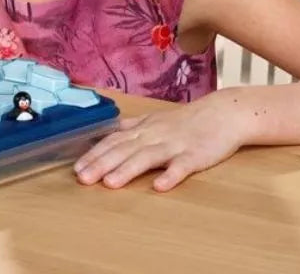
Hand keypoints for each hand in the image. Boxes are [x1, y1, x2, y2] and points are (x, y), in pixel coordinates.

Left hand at [73, 93, 245, 190]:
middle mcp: (155, 135)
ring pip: (148, 157)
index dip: (95, 154)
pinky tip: (159, 187)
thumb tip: (111, 130)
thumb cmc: (188, 119)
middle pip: (125, 149)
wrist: (224, 113)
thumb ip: (133, 126)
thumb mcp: (156, 119)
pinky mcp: (196, 155)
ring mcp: (175, 144)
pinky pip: (182, 166)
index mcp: (145, 128)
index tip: (76, 168)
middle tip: (82, 178)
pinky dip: (170, 176)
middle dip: (102, 164)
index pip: (114, 141)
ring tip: (109, 183)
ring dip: (128, 170)